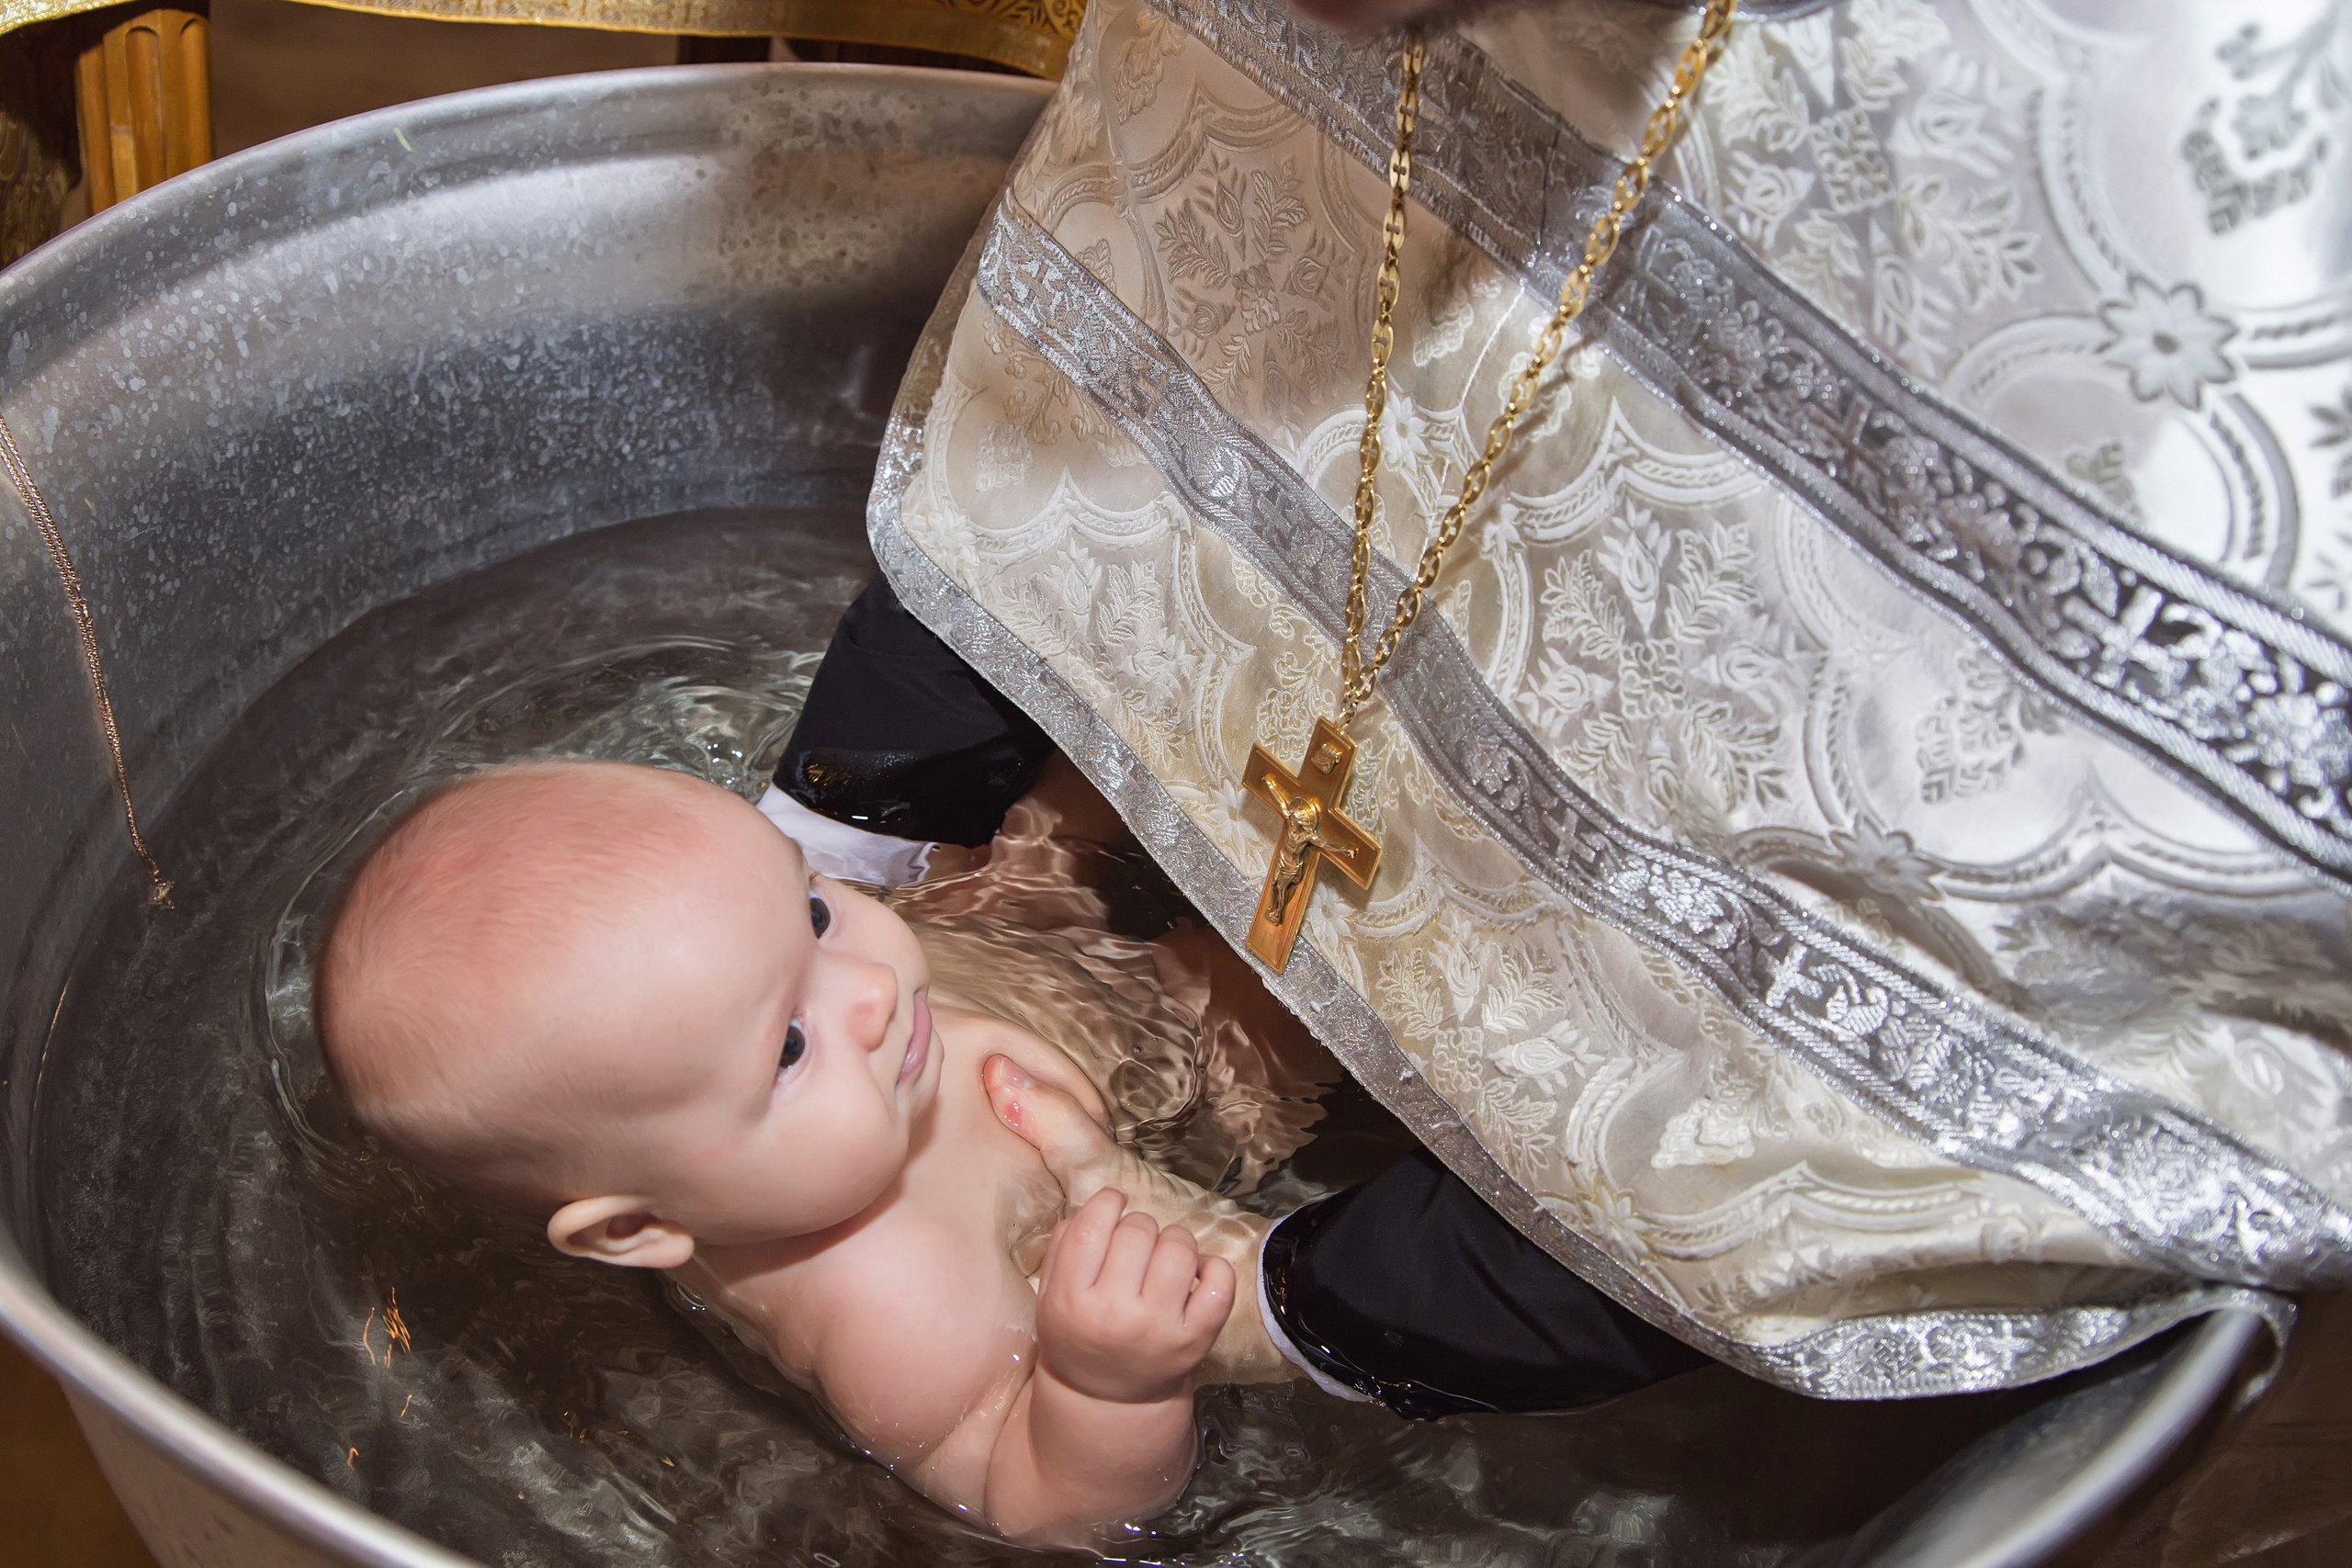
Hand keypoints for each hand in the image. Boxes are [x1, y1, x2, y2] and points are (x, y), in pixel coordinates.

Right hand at [1034, 1189, 1233, 1404]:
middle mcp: (1114, 1315)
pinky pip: (1219, 1282)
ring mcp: (1159, 1328)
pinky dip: (1213, 1266)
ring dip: (1173, 1240)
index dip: (1107, 1202)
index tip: (1113, 1203)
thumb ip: (1062, 1247)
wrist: (1108, 1398)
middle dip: (1138, 1226)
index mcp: (1071, 1301)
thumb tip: (1096, 1205)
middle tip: (1136, 1245)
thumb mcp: (1050, 1297)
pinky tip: (1195, 1273)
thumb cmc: (1080, 1335)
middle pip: (1137, 1230)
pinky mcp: (1196, 1340)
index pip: (1091, 1226)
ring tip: (1163, 1258)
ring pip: (1178, 1247)